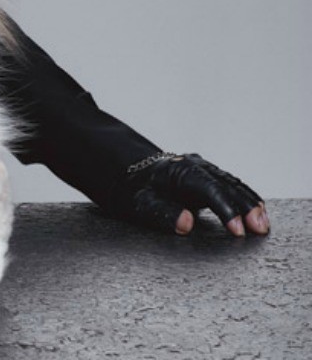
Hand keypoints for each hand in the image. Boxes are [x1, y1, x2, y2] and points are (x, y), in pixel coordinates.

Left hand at [115, 153, 268, 236]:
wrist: (132, 171)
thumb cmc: (137, 190)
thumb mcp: (142, 204)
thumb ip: (164, 213)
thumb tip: (187, 224)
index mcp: (180, 171)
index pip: (210, 189)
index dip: (226, 210)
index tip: (238, 230)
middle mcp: (196, 165)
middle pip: (227, 185)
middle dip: (245, 207)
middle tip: (259, 230)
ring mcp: (204, 168)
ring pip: (233, 183)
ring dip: (250, 203)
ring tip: (263, 225)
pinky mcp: (209, 174)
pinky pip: (231, 185)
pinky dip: (246, 197)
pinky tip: (258, 212)